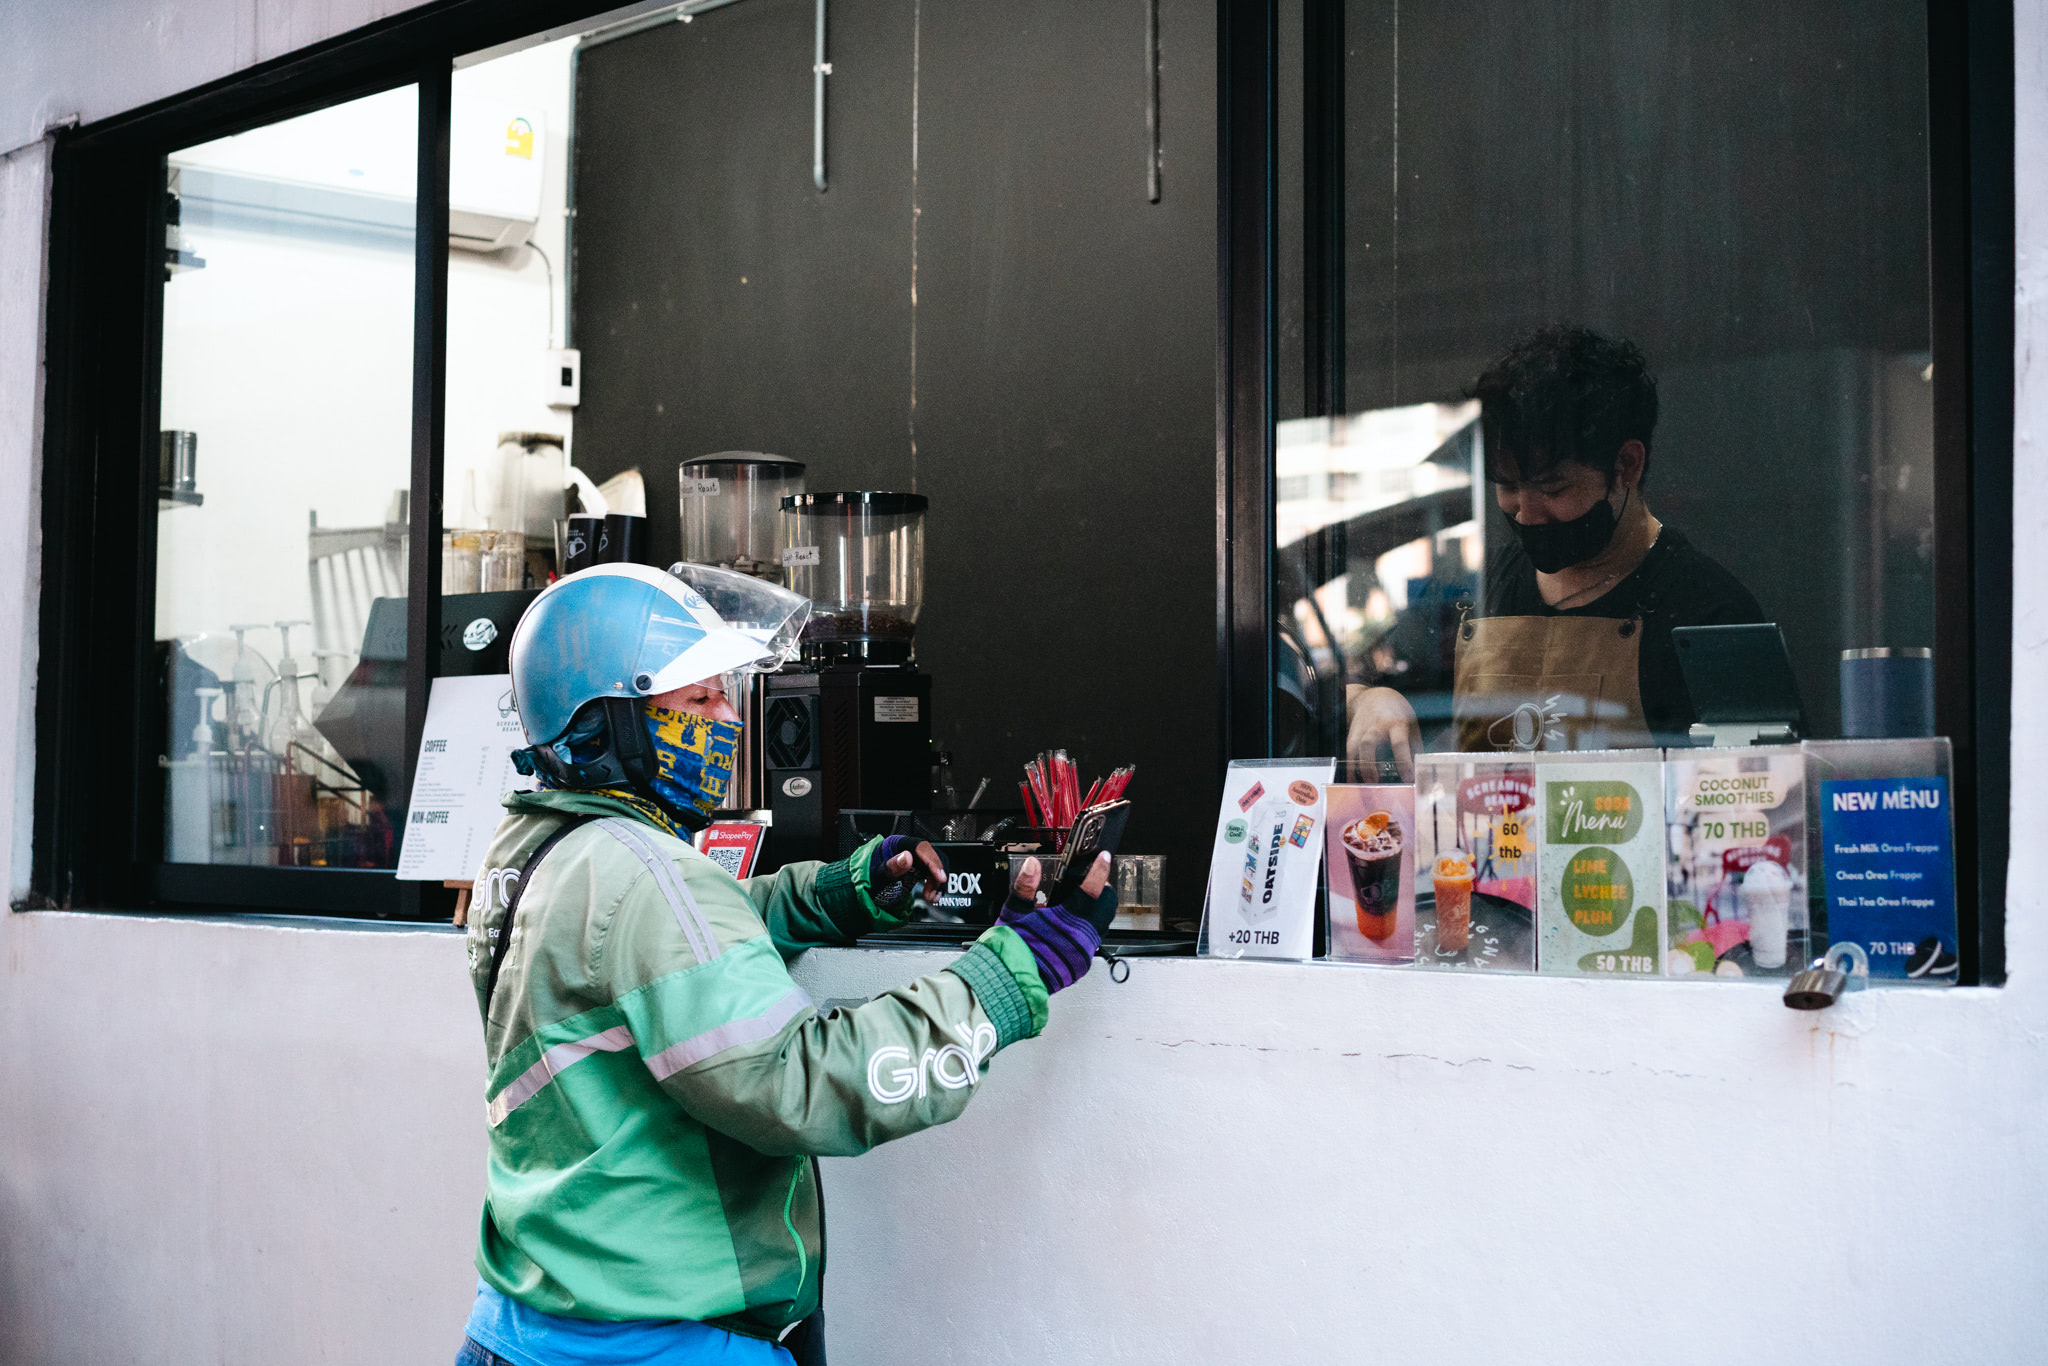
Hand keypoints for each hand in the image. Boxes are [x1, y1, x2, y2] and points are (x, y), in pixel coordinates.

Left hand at [869, 835, 945, 911]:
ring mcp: (915, 859)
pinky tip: (931, 895)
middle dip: (936, 874)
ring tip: (931, 896)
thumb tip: (906, 857)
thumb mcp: (878, 874)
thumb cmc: (870, 878)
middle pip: (931, 856)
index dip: (932, 861)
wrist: (868, 886)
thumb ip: (892, 866)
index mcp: (897, 843)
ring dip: (937, 882)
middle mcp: (909, 849)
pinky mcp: (918, 869)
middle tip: (935, 889)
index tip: (939, 876)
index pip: (921, 847)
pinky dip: (935, 885)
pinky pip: (933, 874)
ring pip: (935, 865)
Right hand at [998, 852, 1116, 991]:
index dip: (1099, 870)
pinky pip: (1092, 941)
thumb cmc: (1009, 951)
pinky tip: (1072, 925)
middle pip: (1106, 907)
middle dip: (1103, 891)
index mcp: (1066, 921)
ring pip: (1101, 924)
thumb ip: (1025, 885)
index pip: (1092, 890)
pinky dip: (1087, 928)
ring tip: (1081, 901)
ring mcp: (1083, 953)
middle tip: (1093, 880)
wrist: (1007, 983)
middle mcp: (1080, 939)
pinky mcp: (1081, 965)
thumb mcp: (1014, 912)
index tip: (1103, 858)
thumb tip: (1032, 865)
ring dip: (1096, 910)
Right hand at [1347, 684, 1418, 781]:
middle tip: (1375, 783)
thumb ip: (1414, 745)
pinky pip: (1347, 753)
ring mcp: (1361, 730)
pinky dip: (1349, 768)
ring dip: (1356, 768)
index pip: (1399, 742)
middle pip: (1368, 743)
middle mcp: (1375, 726)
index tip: (1408, 778)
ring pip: (1354, 748)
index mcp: (1396, 722)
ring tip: (1362, 787)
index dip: (1403, 761)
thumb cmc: (1397, 713)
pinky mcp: (1351, 735)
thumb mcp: (1411, 724)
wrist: (1373, 697)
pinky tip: (1352, 782)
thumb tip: (1420, 770)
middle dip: (1370, 764)